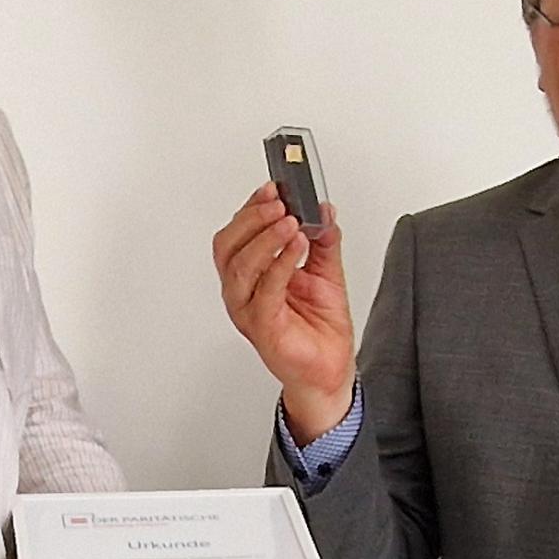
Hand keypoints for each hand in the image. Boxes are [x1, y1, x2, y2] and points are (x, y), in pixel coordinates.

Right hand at [212, 182, 355, 436]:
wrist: (329, 370)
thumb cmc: (319, 328)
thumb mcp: (327, 271)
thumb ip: (324, 239)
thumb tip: (323, 210)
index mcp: (251, 274)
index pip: (237, 233)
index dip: (251, 207)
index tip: (273, 187)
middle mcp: (243, 291)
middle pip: (228, 246)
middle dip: (252, 218)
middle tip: (279, 202)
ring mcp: (249, 310)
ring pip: (239, 266)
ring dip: (265, 238)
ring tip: (290, 222)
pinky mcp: (263, 327)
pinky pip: (265, 290)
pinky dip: (280, 263)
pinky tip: (297, 247)